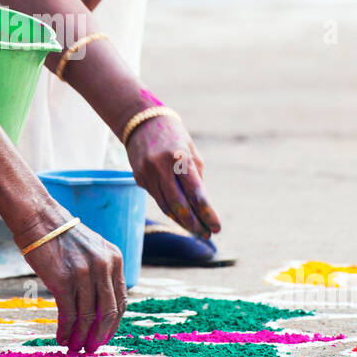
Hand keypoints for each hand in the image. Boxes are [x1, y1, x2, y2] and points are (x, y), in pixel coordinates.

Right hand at [18, 217, 125, 353]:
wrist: (39, 221)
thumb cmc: (62, 238)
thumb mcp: (93, 250)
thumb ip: (101, 274)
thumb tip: (99, 310)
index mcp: (114, 260)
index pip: (121, 300)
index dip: (113, 323)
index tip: (104, 336)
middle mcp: (103, 267)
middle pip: (108, 312)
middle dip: (100, 335)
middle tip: (91, 349)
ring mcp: (84, 274)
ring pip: (87, 316)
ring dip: (81, 337)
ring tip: (74, 347)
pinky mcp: (64, 280)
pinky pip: (68, 314)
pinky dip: (66, 330)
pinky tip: (61, 337)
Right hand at [125, 111, 220, 238]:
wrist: (141, 121)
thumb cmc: (173, 136)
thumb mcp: (191, 151)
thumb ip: (196, 178)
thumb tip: (201, 206)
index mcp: (179, 157)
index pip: (196, 193)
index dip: (207, 213)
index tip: (217, 227)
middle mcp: (160, 167)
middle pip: (179, 205)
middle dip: (194, 224)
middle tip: (207, 235)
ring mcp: (147, 174)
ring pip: (166, 206)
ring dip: (182, 221)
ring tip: (197, 231)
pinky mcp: (139, 179)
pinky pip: (158, 199)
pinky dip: (170, 210)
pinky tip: (181, 218)